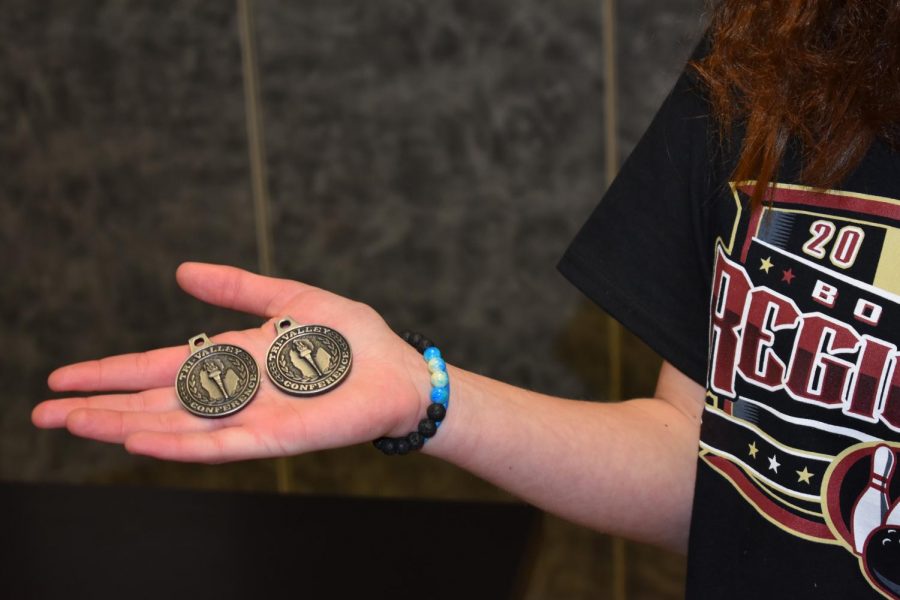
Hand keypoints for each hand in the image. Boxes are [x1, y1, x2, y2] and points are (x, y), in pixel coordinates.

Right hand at [32, 263, 427, 462]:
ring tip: (75, 423)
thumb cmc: (353, 339)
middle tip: (44, 411)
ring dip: (123, 427)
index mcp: (232, 359)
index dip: (112, 371)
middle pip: (154, 403)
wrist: (400, 373)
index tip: (64, 376)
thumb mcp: (290, 299)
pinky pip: (220, 446)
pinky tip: (139, 440)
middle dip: (99, 407)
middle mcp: (232, 393)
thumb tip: (182, 272)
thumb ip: (239, 288)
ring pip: (174, 428)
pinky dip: (178, 445)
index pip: (159, 367)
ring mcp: (250, 418)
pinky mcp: (275, 438)